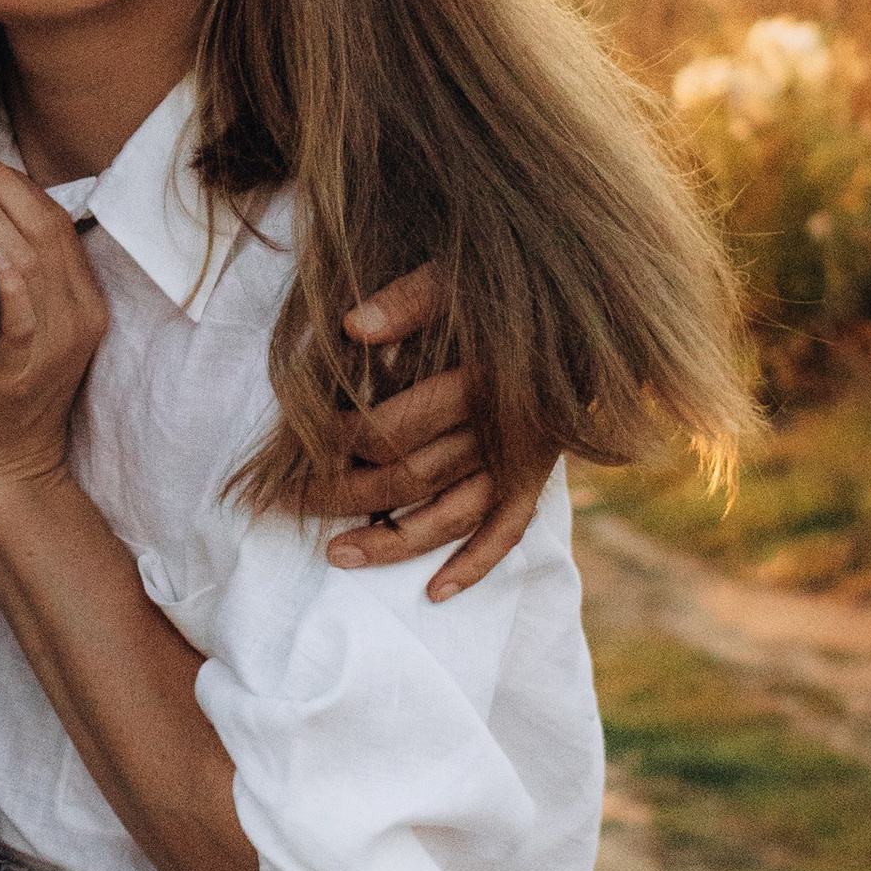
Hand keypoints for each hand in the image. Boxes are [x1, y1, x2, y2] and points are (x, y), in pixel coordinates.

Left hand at [0, 154, 107, 504]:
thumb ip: (19, 283)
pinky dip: (11, 276)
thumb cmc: (2, 392)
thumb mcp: (25, 328)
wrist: (7, 466)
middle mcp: (79, 316)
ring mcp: (55, 342)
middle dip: (2, 184)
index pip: (58, 224)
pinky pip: (24, 312)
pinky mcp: (24, 367)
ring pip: (33, 259)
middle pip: (47, 229)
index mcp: (83, 302)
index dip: (19, 184)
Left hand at [324, 261, 552, 600]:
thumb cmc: (508, 289)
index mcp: (477, 382)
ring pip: (451, 517)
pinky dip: (474, 565)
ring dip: (392, 543)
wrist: (585, 312)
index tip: (299, 439)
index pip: (393, 429)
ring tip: (337, 556)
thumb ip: (408, 300)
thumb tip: (350, 327)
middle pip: (410, 479)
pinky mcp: (535, 477)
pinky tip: (434, 592)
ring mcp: (520, 462)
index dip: (339, 440)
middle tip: (285, 504)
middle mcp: (499, 432)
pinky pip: (506, 533)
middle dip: (342, 493)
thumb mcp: (458, 277)